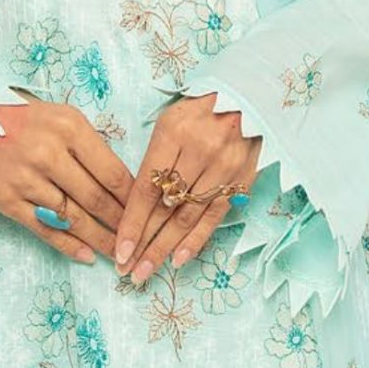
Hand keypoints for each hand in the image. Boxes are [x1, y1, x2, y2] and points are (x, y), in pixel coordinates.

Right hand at [0, 89, 134, 263]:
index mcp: (69, 128)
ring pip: (72, 218)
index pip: (112, 171)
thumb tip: (120, 184)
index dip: (132, 198)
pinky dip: (68, 245)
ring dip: (99, 239)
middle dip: (120, 224)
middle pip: (96, 198)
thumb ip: (89, 146)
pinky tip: (86, 256)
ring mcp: (25, 179)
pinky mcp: (5, 199)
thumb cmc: (24, 116)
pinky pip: (43, 228)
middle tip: (137, 242)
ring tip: (118, 254)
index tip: (145, 214)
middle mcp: (48, 153)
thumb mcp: (61, 117)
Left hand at [113, 90, 261, 283]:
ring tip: (146, 272)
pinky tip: (178, 260)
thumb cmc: (199, 110)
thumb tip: (134, 205)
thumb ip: (154, 159)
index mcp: (173, 132)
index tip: (119, 249)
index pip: (146, 188)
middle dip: (144, 243)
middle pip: (165, 208)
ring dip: (165, 248)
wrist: (248, 96)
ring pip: (188, 217)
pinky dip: (196, 240)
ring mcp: (224, 167)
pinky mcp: (241, 179)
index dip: (132, 223)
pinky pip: (214, 216)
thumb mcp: (169, 121)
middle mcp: (199, 151)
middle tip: (127, 270)